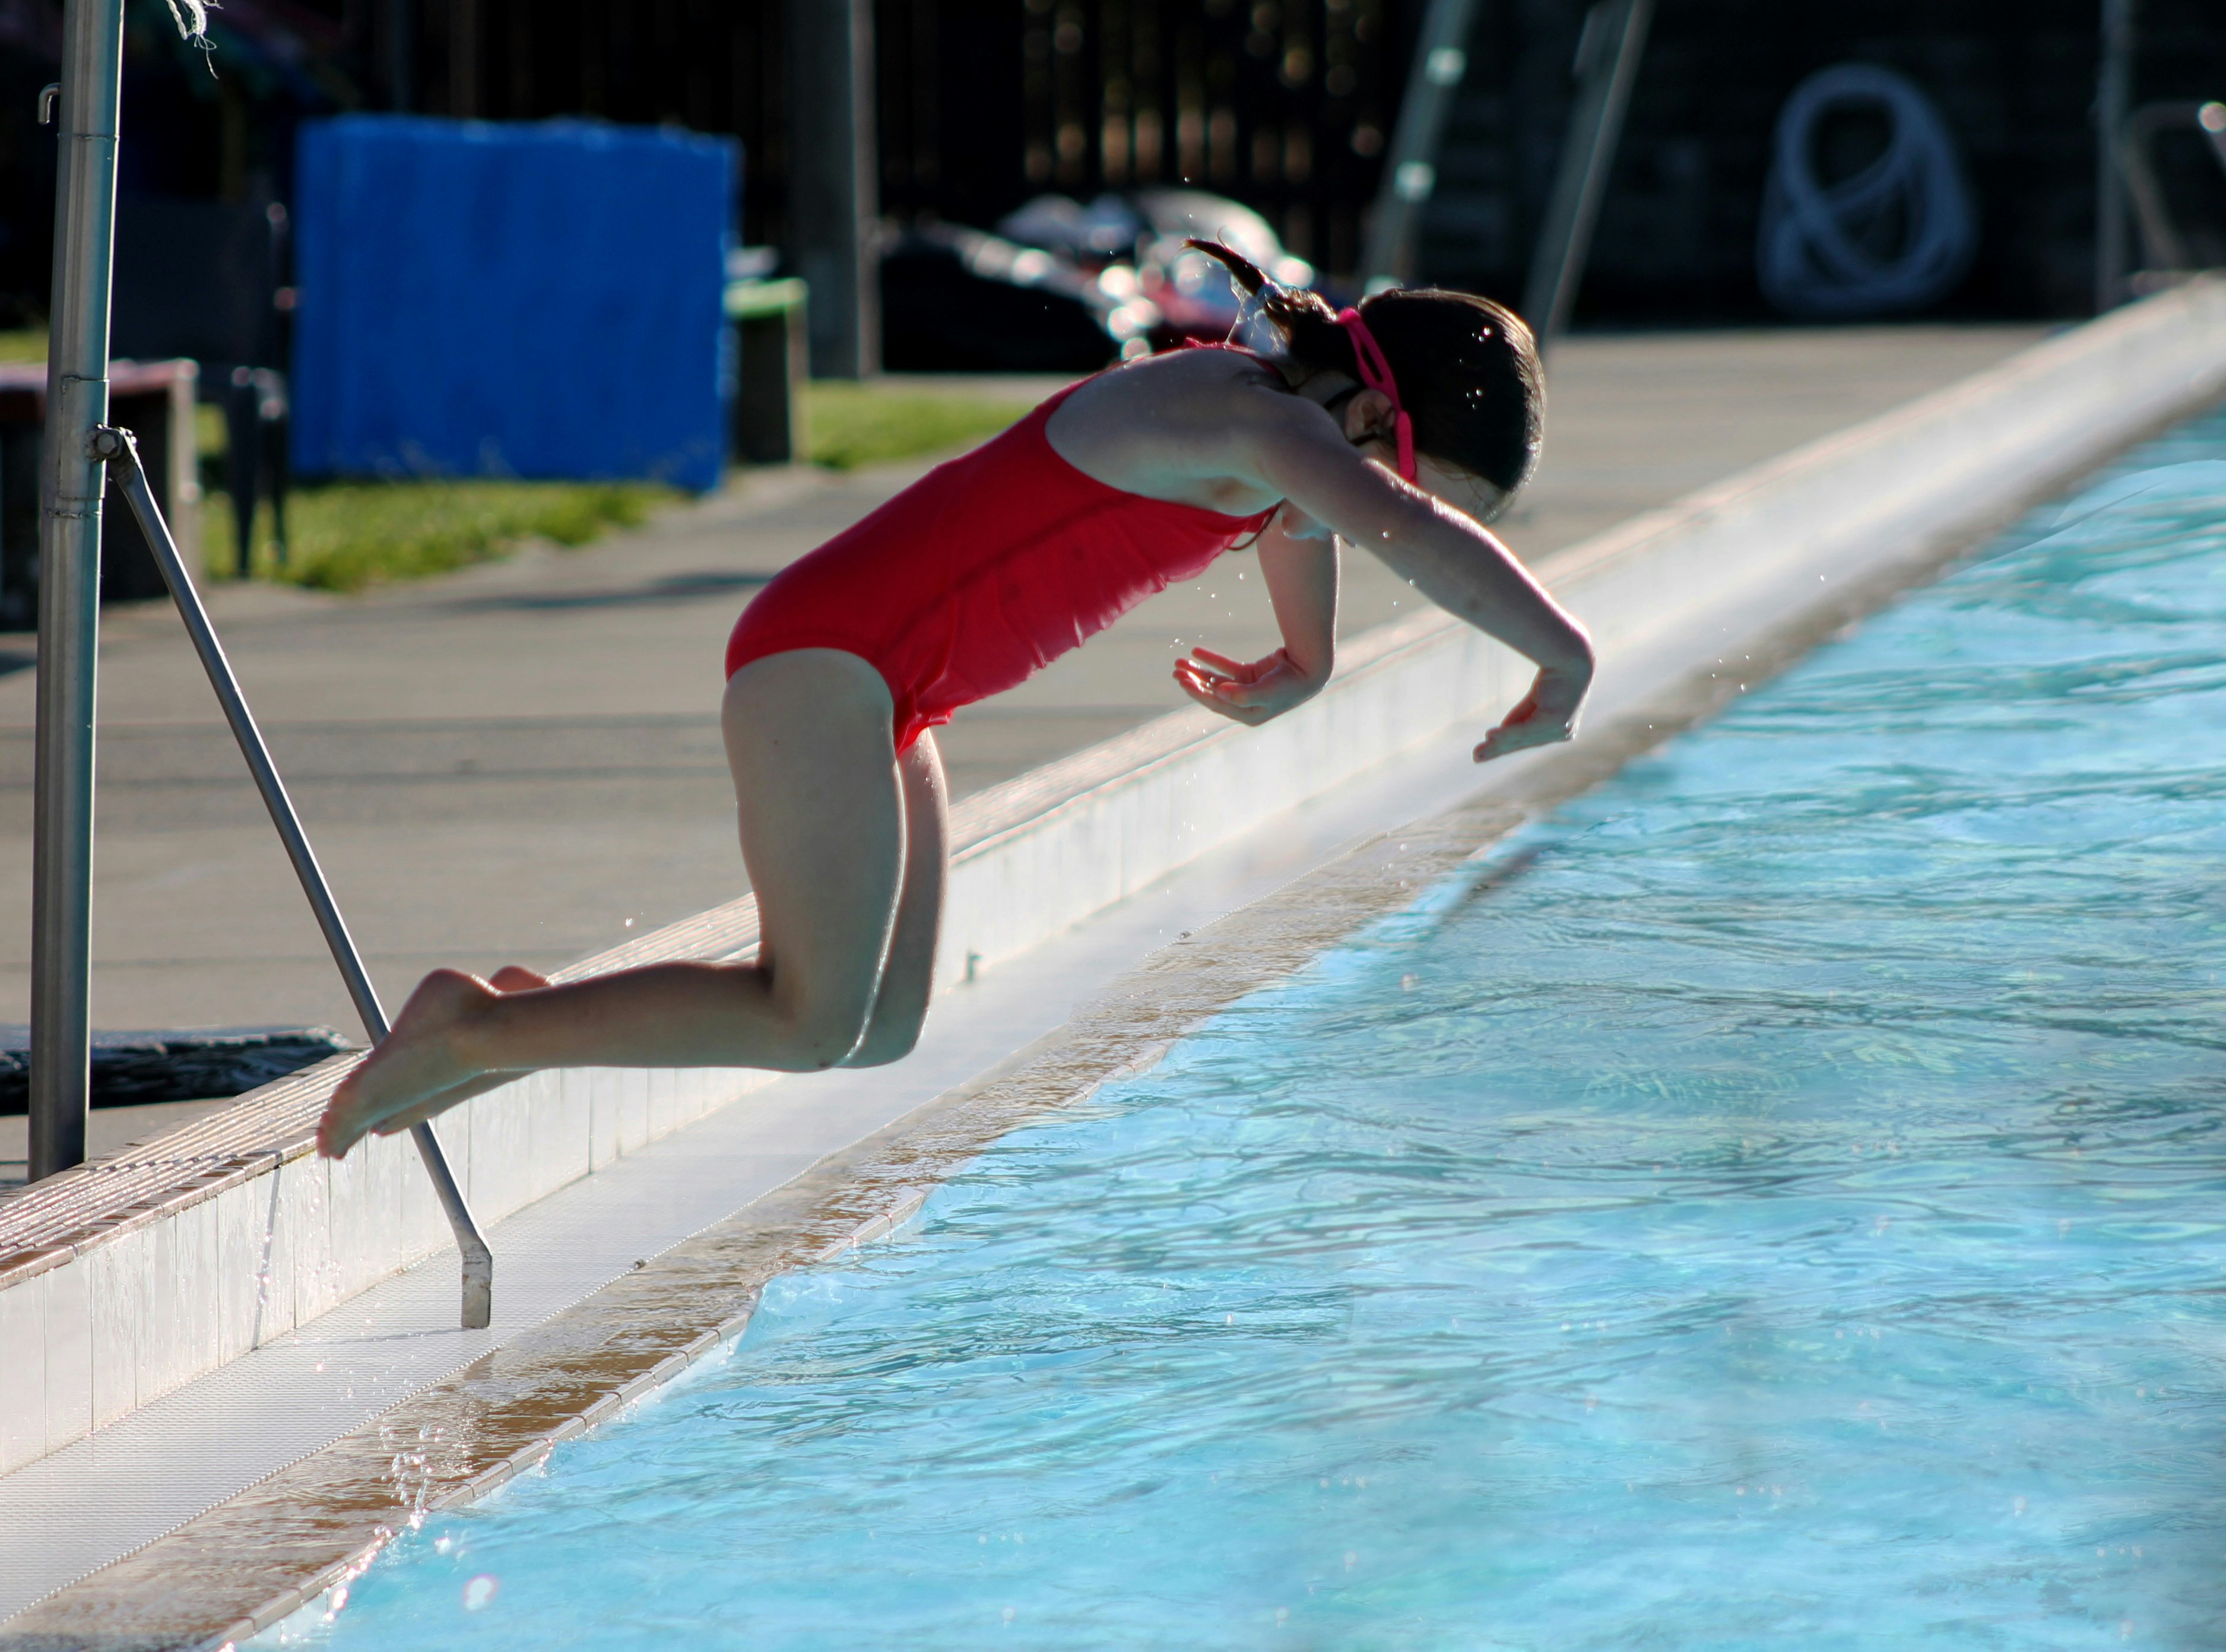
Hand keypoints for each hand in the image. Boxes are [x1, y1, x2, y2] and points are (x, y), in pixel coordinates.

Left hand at [1173, 646, 1319, 725]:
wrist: (1312, 669)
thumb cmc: (1290, 684)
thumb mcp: (1266, 692)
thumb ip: (1242, 694)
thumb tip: (1218, 692)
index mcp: (1248, 715)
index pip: (1216, 703)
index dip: (1197, 692)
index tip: (1182, 679)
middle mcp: (1246, 705)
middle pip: (1212, 692)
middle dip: (1193, 681)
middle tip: (1175, 670)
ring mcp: (1247, 689)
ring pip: (1216, 680)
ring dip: (1199, 671)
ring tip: (1180, 661)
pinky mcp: (1251, 675)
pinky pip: (1227, 668)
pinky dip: (1213, 660)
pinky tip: (1197, 651)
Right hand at [1473, 663, 1588, 763]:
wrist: (1570, 659)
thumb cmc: (1555, 676)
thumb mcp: (1533, 700)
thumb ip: (1520, 718)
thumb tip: (1496, 735)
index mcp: (1561, 729)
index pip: (1530, 738)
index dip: (1507, 744)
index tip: (1485, 750)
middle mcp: (1564, 733)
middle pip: (1524, 742)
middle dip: (1499, 749)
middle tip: (1476, 756)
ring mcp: (1561, 729)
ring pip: (1523, 738)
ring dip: (1499, 744)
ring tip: (1478, 751)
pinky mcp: (1555, 722)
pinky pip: (1526, 730)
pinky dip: (1507, 733)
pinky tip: (1490, 735)